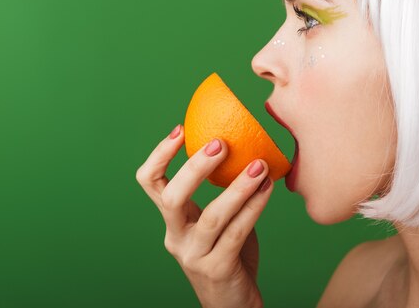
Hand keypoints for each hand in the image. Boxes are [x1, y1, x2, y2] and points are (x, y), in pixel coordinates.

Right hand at [136, 126, 273, 307]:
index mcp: (172, 221)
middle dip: (194, 167)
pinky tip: (268, 189)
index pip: (150, 183)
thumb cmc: (229, 254)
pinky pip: (236, 233)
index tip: (181, 129)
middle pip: (171, 197)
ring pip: (211, 217)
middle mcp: (175, 237)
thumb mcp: (218, 221)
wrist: (233, 304)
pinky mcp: (217, 269)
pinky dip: (254, 208)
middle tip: (221, 143)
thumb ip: (222, 194)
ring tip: (259, 165)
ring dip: (237, 187)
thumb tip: (246, 148)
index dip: (160, 155)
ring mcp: (194, 255)